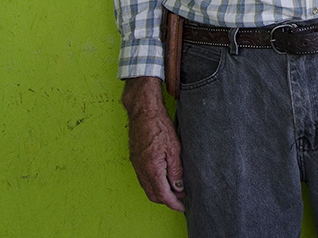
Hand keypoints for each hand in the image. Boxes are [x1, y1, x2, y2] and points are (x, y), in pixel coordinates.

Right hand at [122, 76, 184, 211]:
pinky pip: (143, 178)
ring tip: (174, 187)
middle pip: (153, 194)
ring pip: (147, 187)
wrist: (144, 111)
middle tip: (180, 198)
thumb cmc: (159, 126)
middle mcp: (141, 169)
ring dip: (159, 191)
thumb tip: (179, 187)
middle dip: (166, 200)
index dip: (173, 203)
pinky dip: (153, 182)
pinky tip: (163, 177)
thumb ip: (176, 170)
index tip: (182, 206)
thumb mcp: (174, 148)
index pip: (163, 195)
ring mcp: (136, 164)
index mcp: (151, 168)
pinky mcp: (135, 159)